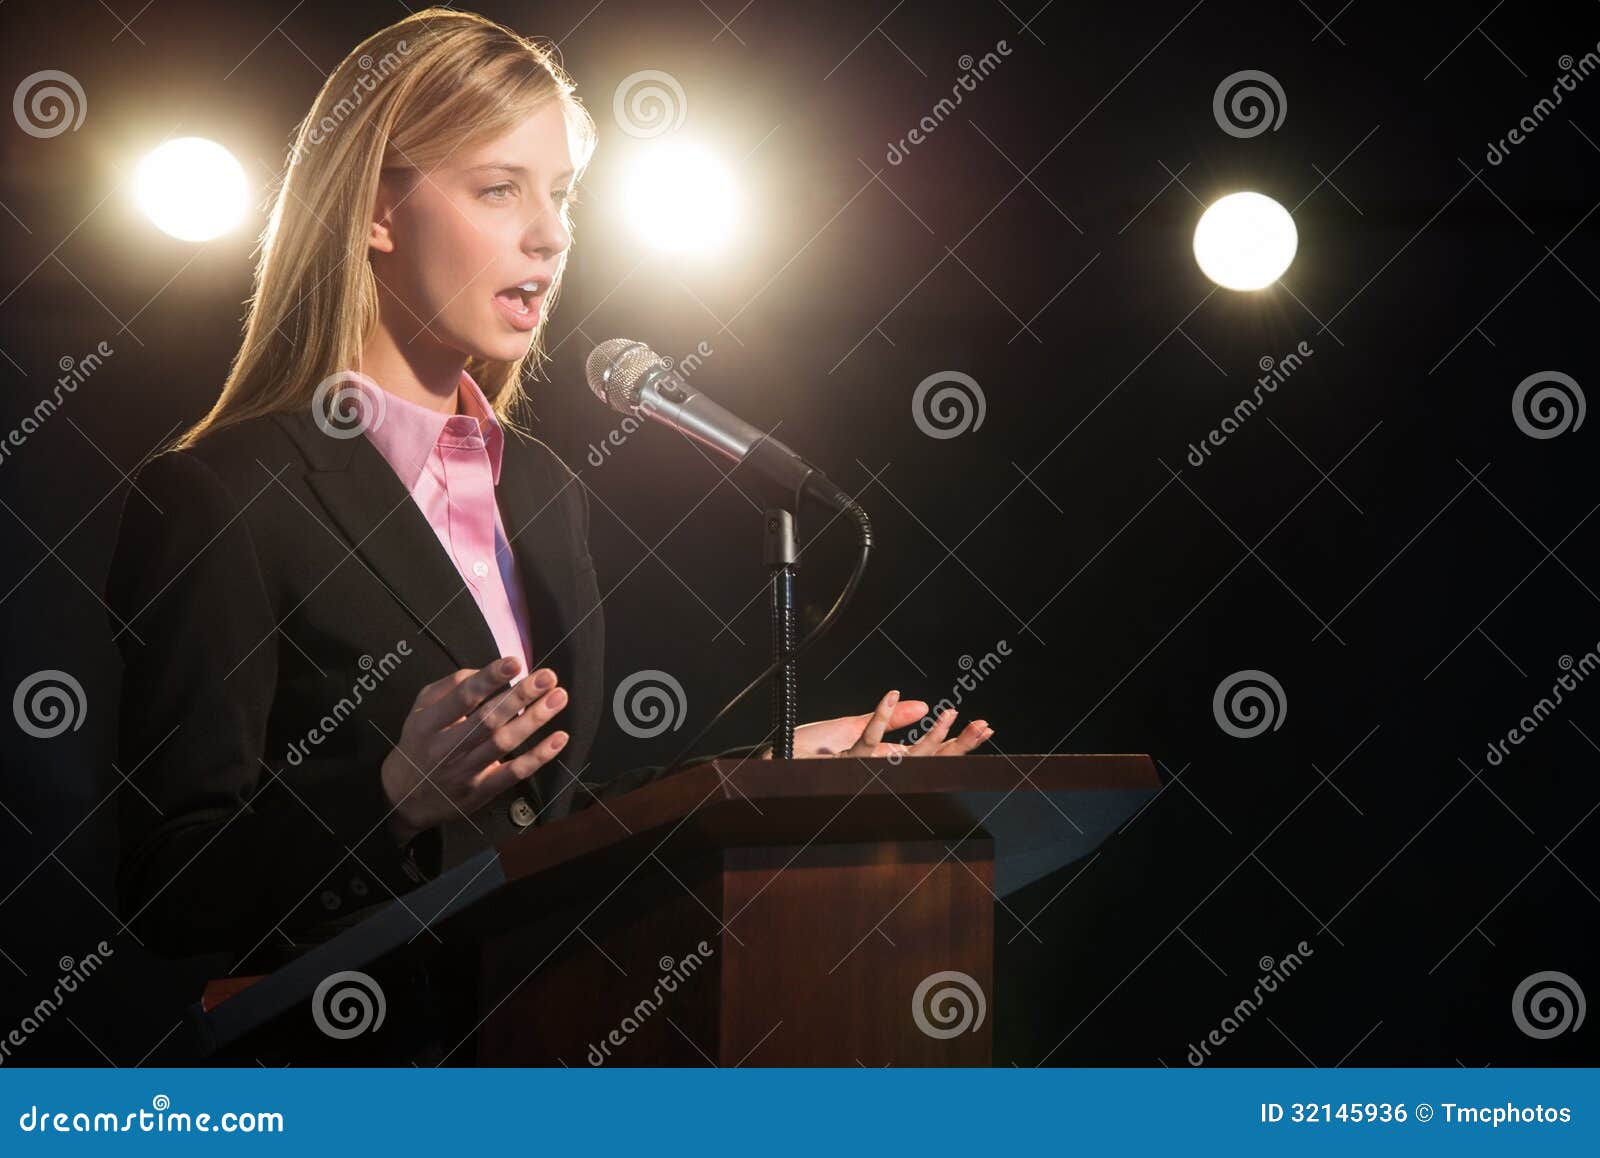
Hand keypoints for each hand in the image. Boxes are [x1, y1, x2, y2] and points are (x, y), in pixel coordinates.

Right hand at [380, 657, 569, 843]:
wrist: (404, 799)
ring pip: (504, 743)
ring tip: (558, 697)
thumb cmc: (420, 744)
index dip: (490, 678)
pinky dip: (539, 755)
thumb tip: (484, 670)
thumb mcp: (420, 711)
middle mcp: (446, 747)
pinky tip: (559, 738)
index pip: (463, 697)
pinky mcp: (482, 791)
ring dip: (535, 720)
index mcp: (429, 723)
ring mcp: (465, 771)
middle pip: (488, 719)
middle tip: (547, 677)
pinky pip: (514, 773)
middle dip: (520, 696)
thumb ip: (449, 686)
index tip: (515, 662)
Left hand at [768, 689, 994, 758]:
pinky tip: (892, 695)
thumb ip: (890, 719)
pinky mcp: (846, 762)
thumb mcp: (856, 727)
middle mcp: (881, 770)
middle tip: (983, 725)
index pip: (932, 754)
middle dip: (959, 744)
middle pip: (929, 759)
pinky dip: (880, 717)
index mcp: (888, 762)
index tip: (983, 726)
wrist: (777, 763)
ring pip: (907, 757)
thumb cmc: (812, 750)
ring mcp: (865, 768)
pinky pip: (868, 740)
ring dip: (932, 735)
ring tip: (951, 713)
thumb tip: (923, 704)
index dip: (958, 742)